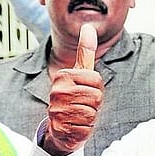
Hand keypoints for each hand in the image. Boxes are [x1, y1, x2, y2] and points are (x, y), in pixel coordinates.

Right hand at [42, 24, 104, 155]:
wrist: (60, 127)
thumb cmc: (74, 96)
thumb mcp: (79, 73)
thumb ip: (85, 51)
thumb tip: (88, 26)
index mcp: (63, 76)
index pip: (96, 79)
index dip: (96, 87)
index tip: (85, 89)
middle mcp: (57, 91)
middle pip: (96, 96)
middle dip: (95, 103)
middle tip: (83, 104)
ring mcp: (57, 110)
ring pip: (92, 112)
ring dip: (90, 116)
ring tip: (79, 115)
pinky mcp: (61, 128)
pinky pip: (86, 127)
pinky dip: (85, 129)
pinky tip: (76, 126)